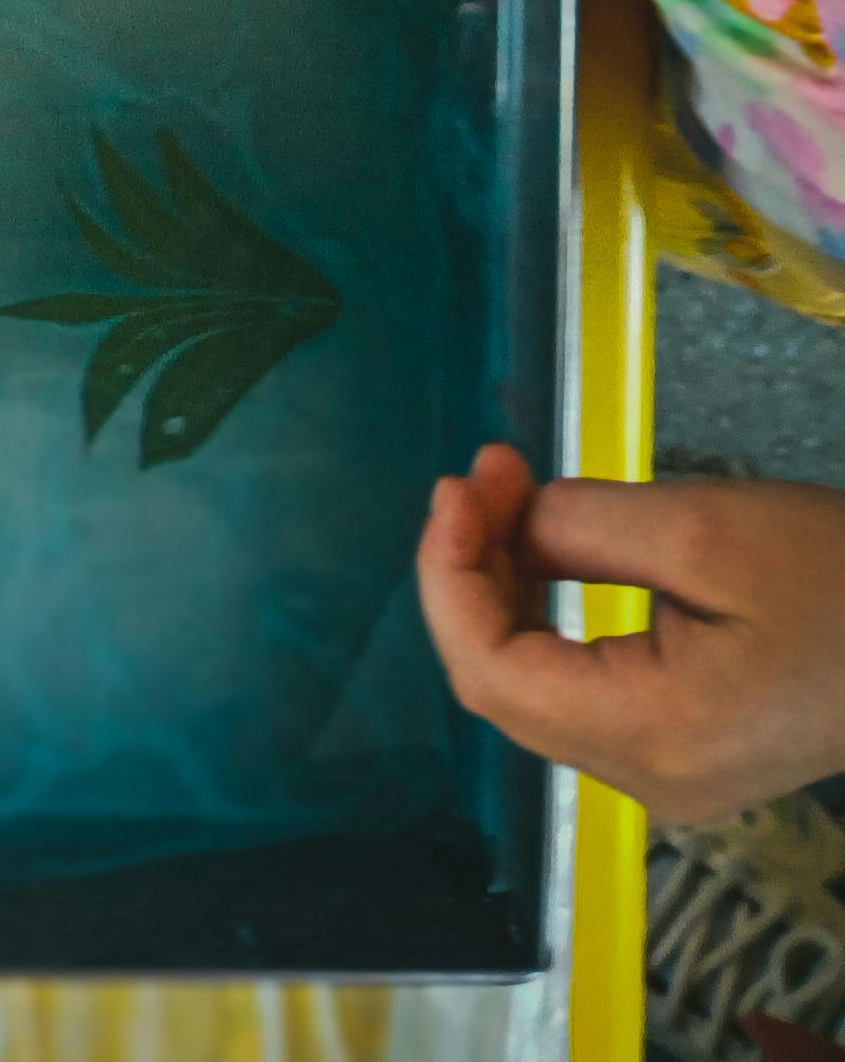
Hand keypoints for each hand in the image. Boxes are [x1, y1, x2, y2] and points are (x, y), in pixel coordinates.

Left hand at [418, 443, 844, 820]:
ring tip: (509, 489)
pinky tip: (542, 544)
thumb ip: (586, 528)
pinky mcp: (682, 752)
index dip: (448, 574)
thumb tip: (506, 523)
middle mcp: (648, 780)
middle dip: (471, 567)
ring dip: (501, 582)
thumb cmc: (839, 579)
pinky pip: (577, 688)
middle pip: (501, 684)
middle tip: (490, 472)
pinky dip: (543, 611)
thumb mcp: (707, 530)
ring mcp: (665, 776)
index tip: (461, 483)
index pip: (490, 673)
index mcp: (654, 736)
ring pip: (532, 686)